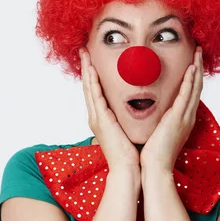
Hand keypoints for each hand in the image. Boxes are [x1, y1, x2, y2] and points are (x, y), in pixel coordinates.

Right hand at [80, 48, 139, 171]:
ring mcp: (96, 118)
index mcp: (102, 118)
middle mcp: (96, 116)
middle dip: (86, 68)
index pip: (95, 91)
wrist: (128, 169)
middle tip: (83, 51)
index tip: (92, 60)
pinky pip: (95, 96)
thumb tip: (136, 109)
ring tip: (84, 55)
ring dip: (87, 70)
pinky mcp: (101, 120)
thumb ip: (127, 118)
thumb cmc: (130, 152)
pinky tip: (92, 70)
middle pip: (88, 86)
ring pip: (89, 88)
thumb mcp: (127, 129)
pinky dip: (92, 82)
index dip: (93, 75)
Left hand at [140, 46, 203, 172]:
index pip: (190, 93)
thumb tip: (151, 110)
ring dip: (197, 69)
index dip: (193, 76)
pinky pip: (186, 95)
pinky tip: (191, 68)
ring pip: (195, 87)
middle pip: (196, 87)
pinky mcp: (178, 118)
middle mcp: (187, 116)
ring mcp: (184, 117)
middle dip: (198, 68)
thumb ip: (158, 119)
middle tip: (199, 51)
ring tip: (198, 52)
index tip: (192, 61)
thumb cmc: (153, 153)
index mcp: (182, 119)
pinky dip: (190, 81)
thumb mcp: (158, 131)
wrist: (154, 168)